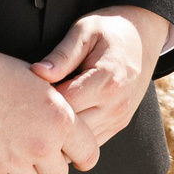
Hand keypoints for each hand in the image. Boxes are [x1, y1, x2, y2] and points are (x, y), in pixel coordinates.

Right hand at [0, 53, 100, 173]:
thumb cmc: (0, 73)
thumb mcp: (42, 84)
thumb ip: (58, 111)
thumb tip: (66, 130)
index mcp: (62, 121)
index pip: (89, 155)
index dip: (81, 158)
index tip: (73, 158)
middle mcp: (43, 145)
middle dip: (47, 166)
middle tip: (34, 150)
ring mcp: (16, 160)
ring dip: (21, 171)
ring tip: (10, 148)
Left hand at [33, 5, 170, 147]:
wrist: (143, 36)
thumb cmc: (109, 30)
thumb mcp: (84, 31)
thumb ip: (61, 55)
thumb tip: (37, 73)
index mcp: (106, 80)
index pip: (64, 104)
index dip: (41, 99)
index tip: (29, 90)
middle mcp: (116, 105)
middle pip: (71, 129)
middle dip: (48, 120)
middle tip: (30, 106)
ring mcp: (119, 118)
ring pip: (80, 143)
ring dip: (60, 132)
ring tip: (45, 114)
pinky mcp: (119, 124)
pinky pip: (91, 143)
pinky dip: (74, 138)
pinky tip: (62, 121)